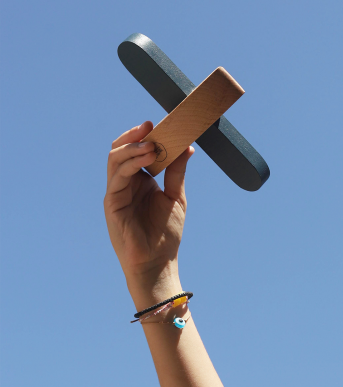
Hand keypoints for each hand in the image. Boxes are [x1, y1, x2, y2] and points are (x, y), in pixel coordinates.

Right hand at [104, 121, 193, 306]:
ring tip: (151, 143)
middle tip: (151, 126)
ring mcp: (116, 192)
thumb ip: (177, 173)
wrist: (158, 262)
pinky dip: (130, 164)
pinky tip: (147, 157)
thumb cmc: (165, 234)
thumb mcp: (176, 198)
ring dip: (132, 147)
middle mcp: (125, 184)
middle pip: (121, 150)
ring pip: (115, 159)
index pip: (136, 151)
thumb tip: (187, 147)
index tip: (160, 124)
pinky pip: (116, 177)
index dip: (145, 136)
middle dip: (135, 135)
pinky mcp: (112, 203)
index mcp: (139, 181)